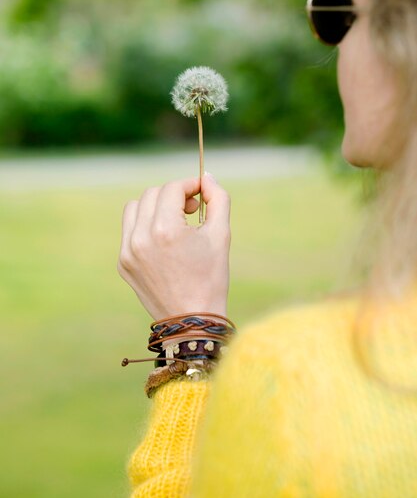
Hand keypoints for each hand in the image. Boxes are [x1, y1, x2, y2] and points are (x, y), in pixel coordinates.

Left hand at [117, 172, 230, 321]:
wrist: (192, 320)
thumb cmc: (211, 277)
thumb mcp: (221, 235)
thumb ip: (217, 199)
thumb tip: (207, 177)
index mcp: (165, 230)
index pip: (172, 188)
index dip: (190, 185)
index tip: (201, 193)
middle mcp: (140, 238)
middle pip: (152, 194)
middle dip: (174, 195)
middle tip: (192, 209)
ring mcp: (127, 252)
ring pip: (135, 208)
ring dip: (155, 206)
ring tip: (175, 222)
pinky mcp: (122, 264)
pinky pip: (129, 230)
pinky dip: (145, 226)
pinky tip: (164, 241)